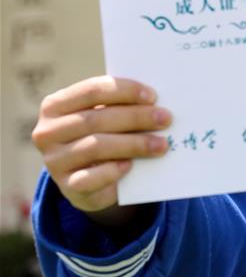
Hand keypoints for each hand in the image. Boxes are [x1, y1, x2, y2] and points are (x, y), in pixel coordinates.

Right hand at [31, 76, 170, 222]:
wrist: (87, 177)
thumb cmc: (102, 133)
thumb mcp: (104, 116)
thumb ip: (120, 105)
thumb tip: (157, 103)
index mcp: (56, 105)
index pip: (91, 90)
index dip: (124, 91)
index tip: (153, 96)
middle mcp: (48, 132)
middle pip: (97, 119)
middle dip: (136, 117)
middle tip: (165, 119)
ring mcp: (55, 160)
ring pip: (96, 146)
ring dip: (134, 144)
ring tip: (161, 144)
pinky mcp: (66, 186)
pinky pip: (91, 178)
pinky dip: (113, 170)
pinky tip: (131, 165)